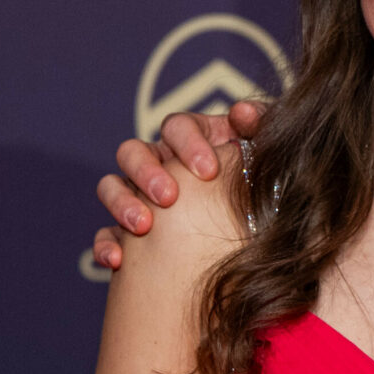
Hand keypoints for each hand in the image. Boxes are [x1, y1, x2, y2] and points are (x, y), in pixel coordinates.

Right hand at [88, 101, 265, 270]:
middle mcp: (160, 163)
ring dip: (121, 202)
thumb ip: (260, 126)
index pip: (177, 126)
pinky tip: (118, 261)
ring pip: (112, 186)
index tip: (208, 172)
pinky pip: (105, 235)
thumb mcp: (268, 155)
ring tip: (143, 226)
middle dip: (148, 172)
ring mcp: (139, 197)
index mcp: (192, 140)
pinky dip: (106, 245)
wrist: (264, 242)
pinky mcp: (128, 234)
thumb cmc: (265, 189)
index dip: (188, 143)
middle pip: (134, 151)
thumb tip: (241, 113)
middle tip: (170, 198)